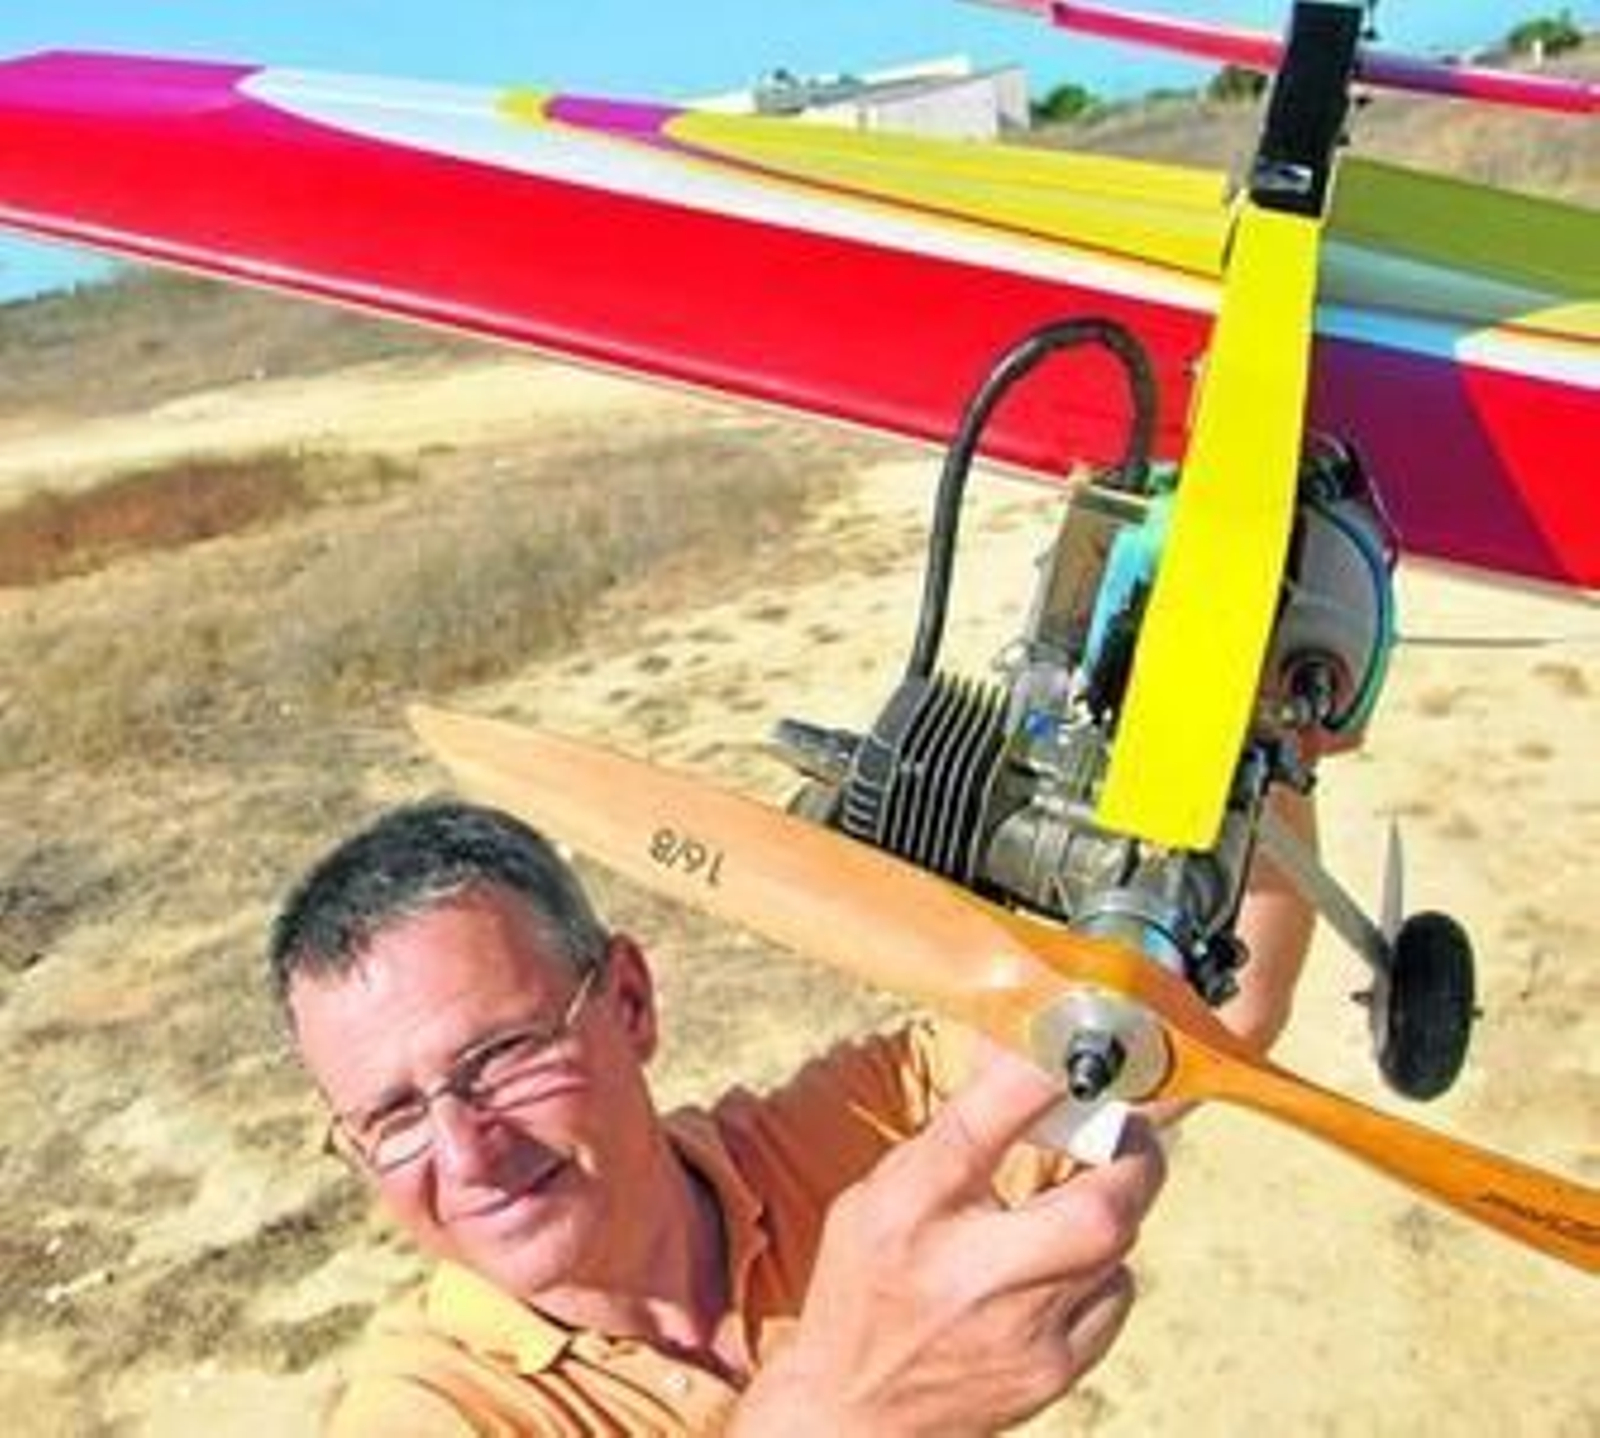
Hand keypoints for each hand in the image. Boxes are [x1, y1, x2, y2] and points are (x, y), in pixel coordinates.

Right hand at [730, 1051, 1165, 1436]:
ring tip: (1087, 1188)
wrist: (855, 1413)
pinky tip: (1064, 1261)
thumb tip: (1018, 1053)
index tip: (1077, 1036)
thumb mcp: (880, 1195)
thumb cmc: (866, 1285)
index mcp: (908, 1211)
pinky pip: (1114, 1295)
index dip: (1038, 1077)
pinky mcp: (1053, 1372)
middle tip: (1127, 1125)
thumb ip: (953, 1133)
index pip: (981, 1127)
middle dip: (1133, 1157)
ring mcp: (1019, 1333)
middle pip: (1098, 1211)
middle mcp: (966, 1273)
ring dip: (1112, 1207)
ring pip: (1118, 1248)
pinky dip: (1104, 1266)